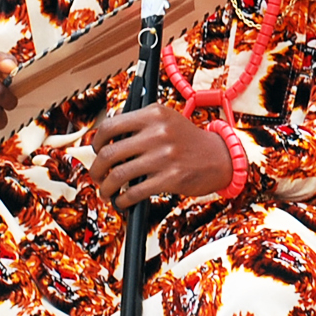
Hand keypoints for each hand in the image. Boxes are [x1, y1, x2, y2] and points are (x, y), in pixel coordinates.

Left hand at [88, 104, 233, 207]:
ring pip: (118, 175)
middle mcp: (158, 132)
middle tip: (97, 176)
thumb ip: (138, 124)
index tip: (97, 150)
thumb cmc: (187, 140)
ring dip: (106, 188)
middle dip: (96, 169)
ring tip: (106, 192)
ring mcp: (164, 156)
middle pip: (109, 153)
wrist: (219, 157)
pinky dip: (122, 200)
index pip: (110, 126)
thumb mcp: (166, 120)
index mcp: (154, 114)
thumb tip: (107, 135)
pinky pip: (134, 192)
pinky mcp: (170, 178)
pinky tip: (122, 201)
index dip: (96, 141)